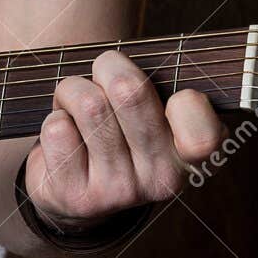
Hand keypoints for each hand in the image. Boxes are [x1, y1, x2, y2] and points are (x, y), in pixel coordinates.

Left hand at [24, 50, 224, 228]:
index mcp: (191, 156)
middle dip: (108, 66)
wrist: (78, 191)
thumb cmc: (121, 131)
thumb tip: (127, 63)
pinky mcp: (76, 195)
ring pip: (89, 105)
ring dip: (72, 89)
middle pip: (130, 92)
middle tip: (103, 71)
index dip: (188, 103)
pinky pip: (58, 129)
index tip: (174, 97)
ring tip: (74, 99)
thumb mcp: (155, 111)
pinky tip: (64, 131)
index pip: (202, 134)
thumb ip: (161, 85)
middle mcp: (159, 179)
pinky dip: (54, 117)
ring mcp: (117, 191)